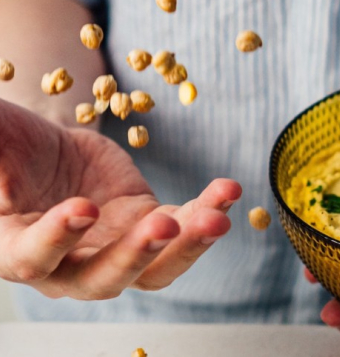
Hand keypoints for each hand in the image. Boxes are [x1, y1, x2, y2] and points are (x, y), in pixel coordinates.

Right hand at [0, 100, 241, 299]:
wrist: (49, 153)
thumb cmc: (9, 150)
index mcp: (17, 247)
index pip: (35, 259)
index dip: (58, 239)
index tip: (84, 207)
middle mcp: (69, 263)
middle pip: (104, 278)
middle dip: (137, 255)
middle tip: (165, 226)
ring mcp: (115, 248)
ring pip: (156, 268)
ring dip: (189, 245)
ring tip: (218, 218)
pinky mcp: (148, 225)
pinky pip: (183, 227)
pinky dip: (207, 210)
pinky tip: (228, 191)